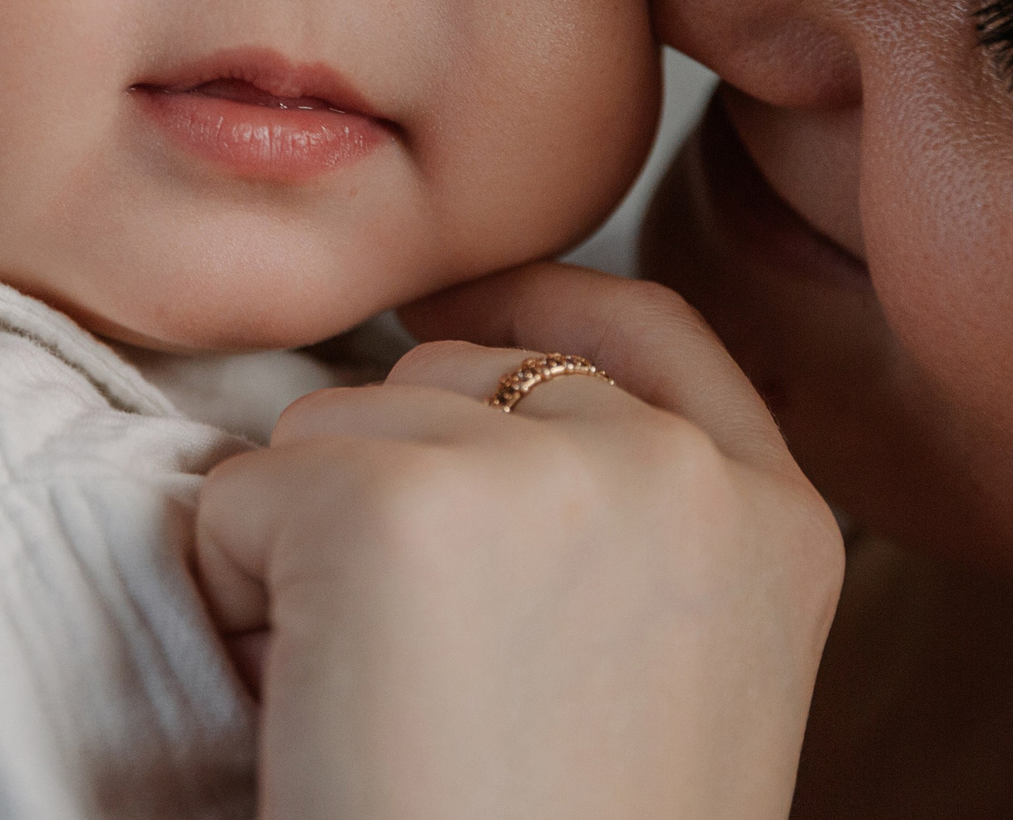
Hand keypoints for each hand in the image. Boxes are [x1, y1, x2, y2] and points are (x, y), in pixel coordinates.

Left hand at [194, 263, 844, 819]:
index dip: (540, 304)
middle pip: (461, 369)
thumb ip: (630, 530)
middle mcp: (674, 468)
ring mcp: (540, 469)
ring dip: (310, 548)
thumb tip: (482, 377)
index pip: (653, 327)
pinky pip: (241, 495)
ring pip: (338, 424)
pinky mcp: (393, 503)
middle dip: (393, 483)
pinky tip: (316, 707)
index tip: (462, 311)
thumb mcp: (681, 675)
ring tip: (381, 705)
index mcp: (776, 520)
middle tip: (419, 671)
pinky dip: (236, 597)